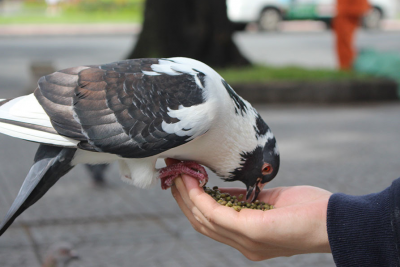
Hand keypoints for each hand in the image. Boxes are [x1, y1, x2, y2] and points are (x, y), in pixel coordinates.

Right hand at [170, 171, 331, 260]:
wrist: (336, 221)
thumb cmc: (308, 210)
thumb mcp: (269, 202)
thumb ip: (245, 200)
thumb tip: (223, 190)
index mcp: (247, 239)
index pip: (210, 224)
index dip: (191, 204)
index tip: (183, 181)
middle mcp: (243, 245)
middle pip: (200, 223)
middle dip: (183, 198)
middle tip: (173, 174)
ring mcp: (246, 240)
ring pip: (203, 218)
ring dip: (187, 195)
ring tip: (179, 174)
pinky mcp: (253, 231)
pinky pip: (216, 214)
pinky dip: (200, 197)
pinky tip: (193, 180)